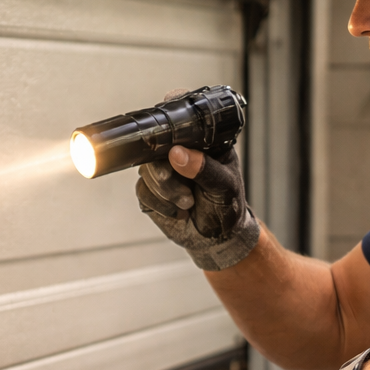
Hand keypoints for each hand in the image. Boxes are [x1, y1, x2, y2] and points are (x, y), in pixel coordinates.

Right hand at [136, 145, 258, 270]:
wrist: (217, 238)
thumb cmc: (226, 208)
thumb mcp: (224, 187)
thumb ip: (204, 168)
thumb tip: (177, 153)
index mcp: (201, 144)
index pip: (180, 131)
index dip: (172, 142)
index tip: (175, 158)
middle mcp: (179, 154)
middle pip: (155, 152)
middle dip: (167, 178)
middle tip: (187, 197)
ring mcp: (163, 171)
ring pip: (146, 172)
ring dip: (165, 194)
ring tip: (187, 204)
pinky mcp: (151, 190)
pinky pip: (142, 190)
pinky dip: (159, 204)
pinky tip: (177, 211)